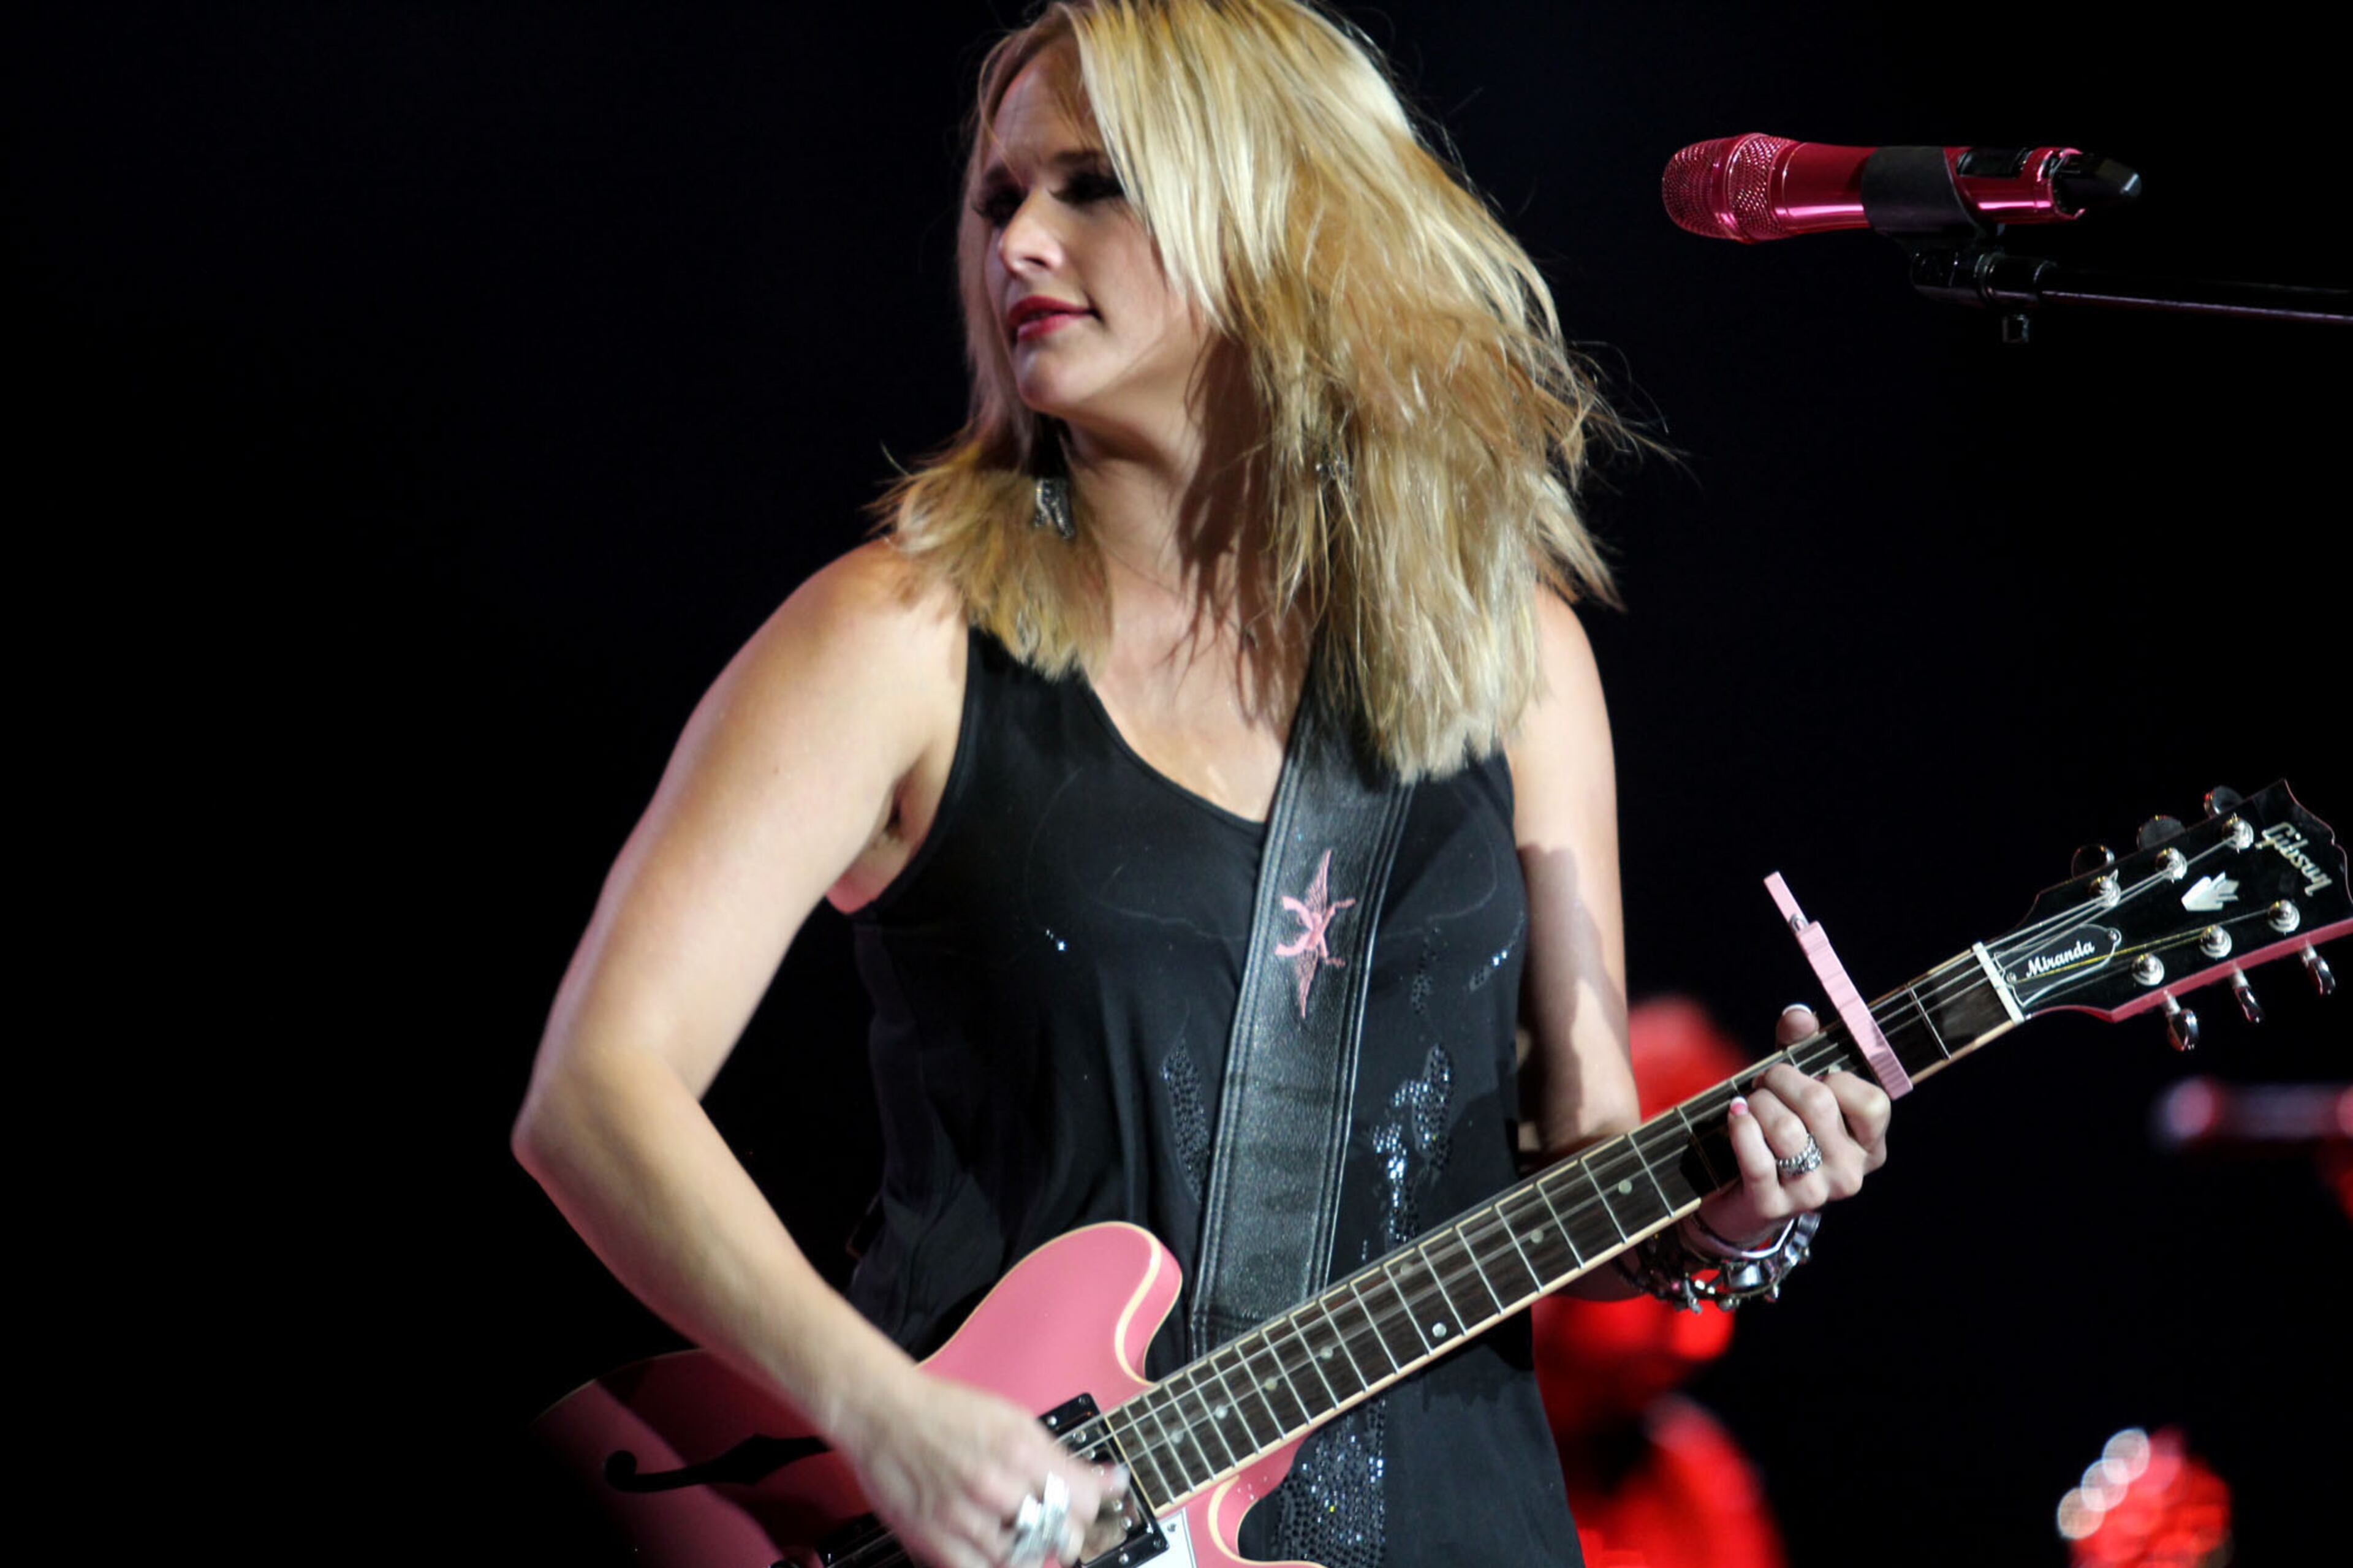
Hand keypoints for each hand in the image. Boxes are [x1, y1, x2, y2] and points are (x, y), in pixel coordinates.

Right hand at [836, 1365, 1126, 1567]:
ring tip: (1012, 1524)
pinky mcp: (934, 1539)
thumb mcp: (1014, 1420)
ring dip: (1027, 1546)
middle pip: (1059, 1534)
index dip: (1089, 1507)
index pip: (1084, 1502)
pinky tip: (991, 1543)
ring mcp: (964, 1516)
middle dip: (1062, 1531)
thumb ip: (1061, 1458)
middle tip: (1049, 1520)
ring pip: (1022, 1558)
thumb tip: (1112, 1481)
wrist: (883, 1413)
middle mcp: (996, 1484)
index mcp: (1021, 1449)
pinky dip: (994, 1561)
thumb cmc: (946, 1412)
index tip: (1082, 1505)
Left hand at [1696, 1004, 1890, 1245]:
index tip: (1811, 1077)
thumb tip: (1799, 1015)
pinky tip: (1735, 1116)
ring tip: (1751, 1106)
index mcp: (1869, 1144)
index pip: (1871, 1101)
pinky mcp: (1773, 1205)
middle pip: (1819, 1104)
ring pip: (1787, 1129)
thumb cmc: (1779, 1127)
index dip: (1832, 1078)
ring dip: (1758, 1104)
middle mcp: (1850, 1173)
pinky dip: (1740, 1128)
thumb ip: (1801, 1045)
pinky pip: (1756, 1156)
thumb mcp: (1795, 1085)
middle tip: (1765, 1084)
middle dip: (1781, 1081)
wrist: (1743, 1194)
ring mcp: (1814, 1194)